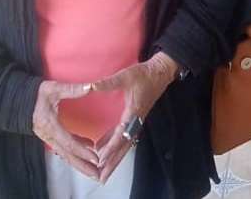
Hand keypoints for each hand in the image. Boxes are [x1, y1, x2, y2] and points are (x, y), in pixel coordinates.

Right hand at [33, 81, 98, 179]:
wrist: (17, 101)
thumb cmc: (35, 94)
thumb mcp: (52, 89)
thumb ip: (71, 89)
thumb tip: (89, 87)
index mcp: (50, 126)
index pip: (69, 142)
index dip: (82, 151)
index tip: (95, 158)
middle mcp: (49, 136)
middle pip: (68, 155)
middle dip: (82, 166)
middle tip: (97, 175)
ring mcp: (49, 138)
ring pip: (66, 154)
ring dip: (80, 163)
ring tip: (94, 170)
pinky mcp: (50, 136)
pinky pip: (64, 147)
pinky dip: (76, 151)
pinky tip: (89, 148)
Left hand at [92, 52, 179, 182]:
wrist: (160, 72)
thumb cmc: (144, 74)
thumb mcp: (126, 76)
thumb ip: (108, 83)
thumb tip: (90, 86)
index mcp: (134, 112)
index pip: (121, 134)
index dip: (111, 147)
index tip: (101, 159)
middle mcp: (136, 120)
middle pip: (124, 146)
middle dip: (113, 162)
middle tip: (102, 178)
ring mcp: (136, 120)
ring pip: (124, 143)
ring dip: (114, 157)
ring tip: (102, 171)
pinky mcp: (135, 118)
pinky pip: (124, 136)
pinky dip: (113, 144)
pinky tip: (101, 148)